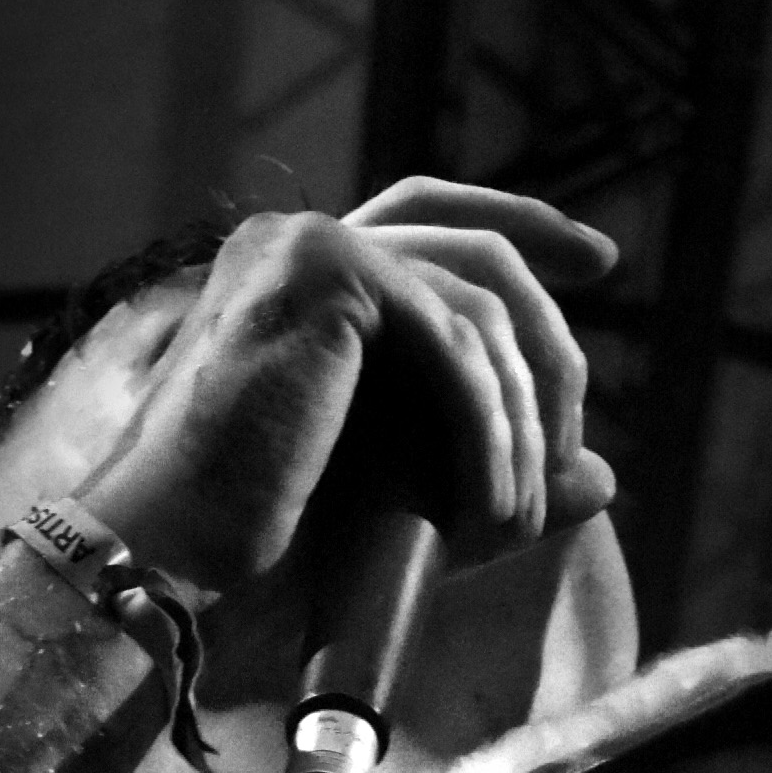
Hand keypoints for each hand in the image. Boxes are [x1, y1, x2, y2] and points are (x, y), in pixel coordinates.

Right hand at [76, 181, 617, 599]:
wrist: (166, 558)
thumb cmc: (259, 541)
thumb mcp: (406, 491)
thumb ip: (497, 467)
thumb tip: (606, 479)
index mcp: (301, 272)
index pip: (429, 214)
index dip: (522, 226)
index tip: (599, 261)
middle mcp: (299, 239)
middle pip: (475, 252)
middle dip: (550, 327)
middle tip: (583, 412)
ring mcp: (307, 245)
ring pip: (477, 310)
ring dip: (517, 421)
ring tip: (515, 518)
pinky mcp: (324, 275)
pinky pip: (452, 345)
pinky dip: (486, 430)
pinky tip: (490, 503)